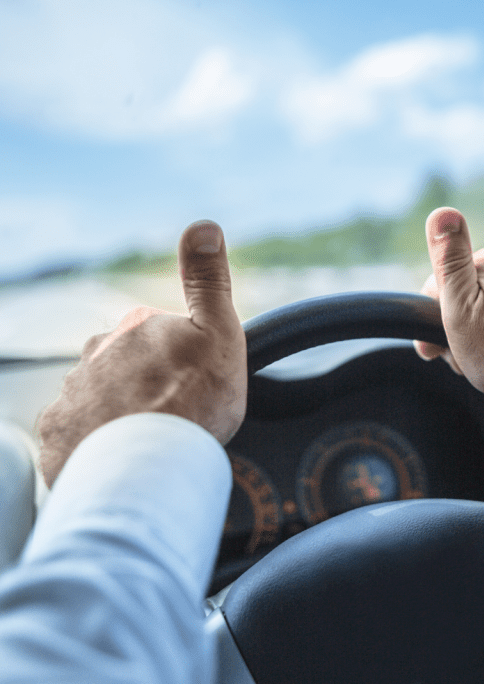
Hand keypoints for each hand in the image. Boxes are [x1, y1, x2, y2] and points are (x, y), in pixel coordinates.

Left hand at [37, 221, 246, 486]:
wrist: (152, 464)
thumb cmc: (194, 400)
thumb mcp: (219, 330)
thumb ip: (208, 279)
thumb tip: (203, 225)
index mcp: (134, 327)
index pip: (156, 335)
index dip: (180, 359)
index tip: (194, 384)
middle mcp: (94, 355)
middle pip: (124, 366)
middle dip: (144, 384)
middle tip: (173, 414)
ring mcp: (71, 396)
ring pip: (99, 400)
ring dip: (119, 414)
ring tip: (149, 441)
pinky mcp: (57, 437)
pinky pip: (77, 435)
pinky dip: (95, 443)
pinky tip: (122, 455)